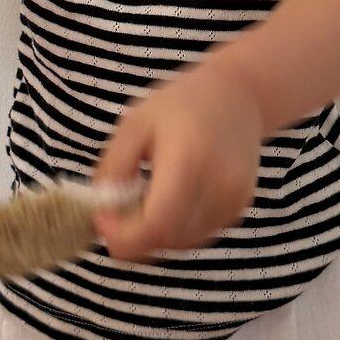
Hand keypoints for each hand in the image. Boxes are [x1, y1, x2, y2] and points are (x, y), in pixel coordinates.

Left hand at [89, 65, 264, 262]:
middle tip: (117, 210)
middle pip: (166, 239)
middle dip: (133, 236)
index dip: (123, 236)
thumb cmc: (181, 104)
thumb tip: (102, 209)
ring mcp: (232, 200)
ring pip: (181, 243)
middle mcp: (217, 185)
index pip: (156, 224)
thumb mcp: (134, 122)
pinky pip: (197, 235)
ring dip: (154, 234)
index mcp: (188, 159)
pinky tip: (168, 199)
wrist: (238, 96)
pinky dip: (175, 228)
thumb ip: (114, 167)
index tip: (102, 219)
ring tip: (144, 197)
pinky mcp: (237, 208)